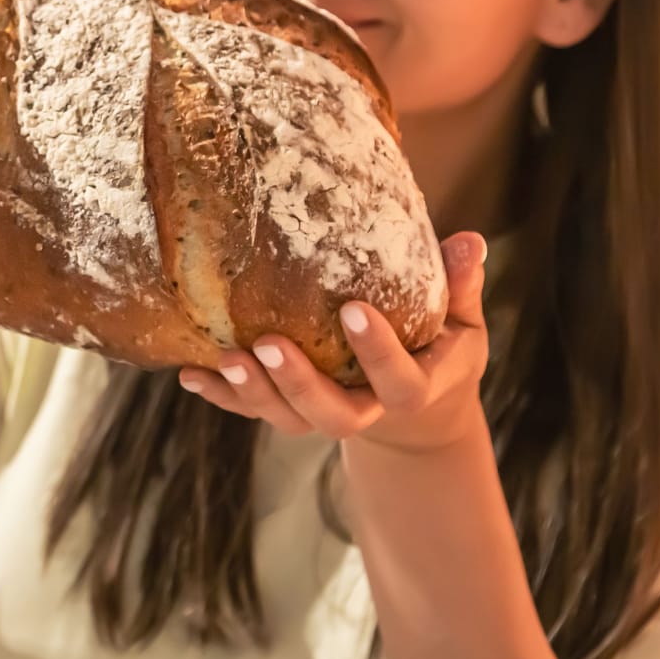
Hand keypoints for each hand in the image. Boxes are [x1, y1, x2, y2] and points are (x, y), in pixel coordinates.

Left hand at [179, 232, 490, 453]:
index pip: (399, 380)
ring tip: (223, 357)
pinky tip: (189, 373)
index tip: (353, 310)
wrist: (415, 411)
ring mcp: (322, 415)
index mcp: (413, 388)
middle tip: (267, 344)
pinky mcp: (289, 410)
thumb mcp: (461, 322)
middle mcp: (367, 410)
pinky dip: (221, 393)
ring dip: (252, 391)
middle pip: (334, 414)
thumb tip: (470, 240)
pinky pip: (252, 409)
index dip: (377, 352)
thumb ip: (461, 287)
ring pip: (288, 418)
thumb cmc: (438, 347)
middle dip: (298, 382)